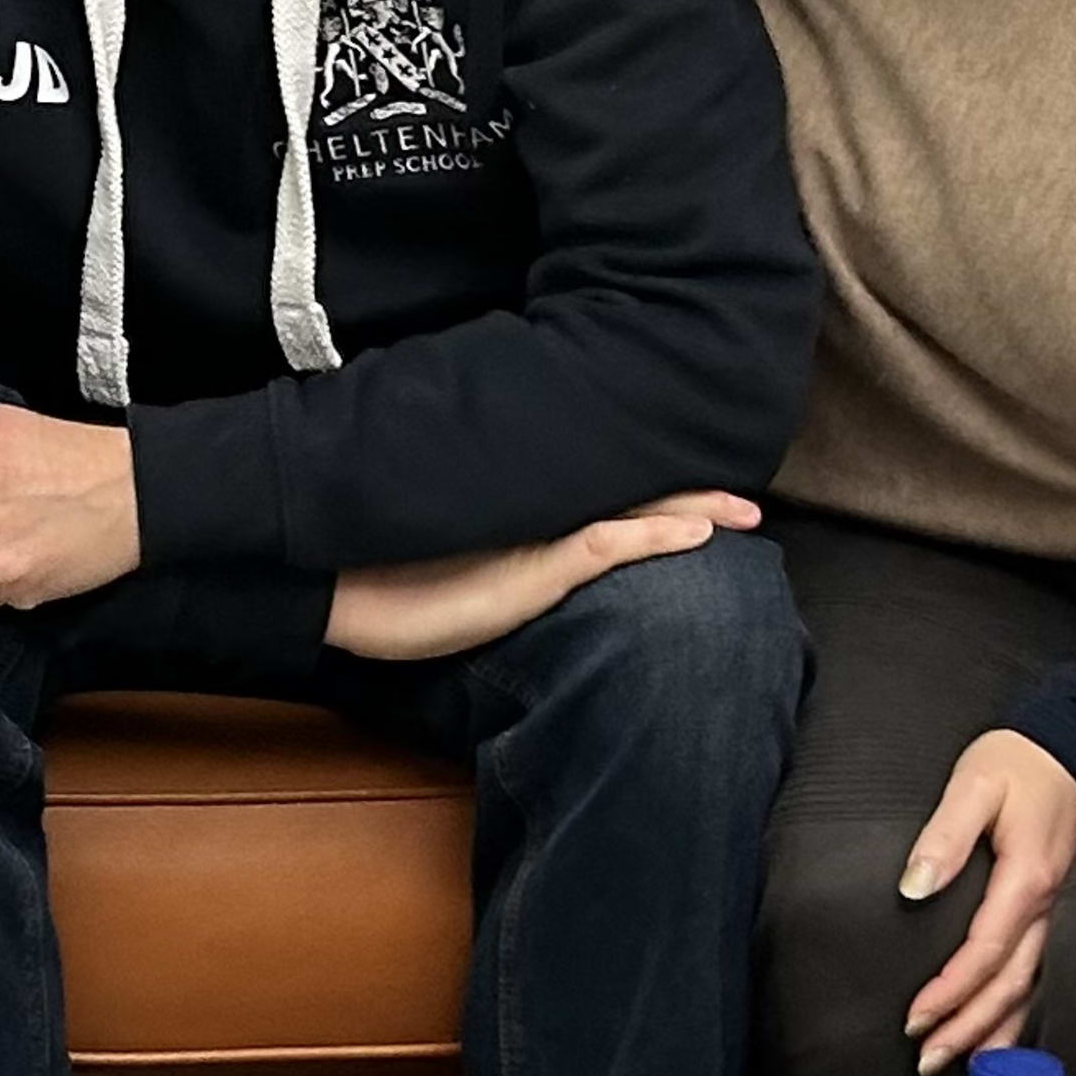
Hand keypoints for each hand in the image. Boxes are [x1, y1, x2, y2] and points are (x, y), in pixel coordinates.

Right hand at [323, 492, 758, 660]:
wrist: (327, 582)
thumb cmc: (373, 580)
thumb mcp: (443, 575)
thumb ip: (482, 561)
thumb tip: (498, 560)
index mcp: (519, 523)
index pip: (600, 500)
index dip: (653, 493)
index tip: (700, 495)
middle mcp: (534, 522)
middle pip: (627, 497)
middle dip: (690, 495)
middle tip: (749, 501)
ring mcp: (535, 543)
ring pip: (630, 514)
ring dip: (693, 512)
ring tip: (744, 511)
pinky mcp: (530, 570)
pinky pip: (606, 546)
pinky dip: (655, 536)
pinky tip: (698, 534)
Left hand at [898, 728, 1075, 1074]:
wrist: (1074, 743)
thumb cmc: (1017, 761)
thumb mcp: (972, 785)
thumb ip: (942, 837)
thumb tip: (913, 889)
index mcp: (1026, 880)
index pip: (984, 953)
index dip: (949, 993)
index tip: (914, 1020)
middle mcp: (1049, 906)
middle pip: (1010, 985)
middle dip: (969, 1029)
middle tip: (928, 1062)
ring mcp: (1061, 910)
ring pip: (1033, 988)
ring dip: (997, 1030)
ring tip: (967, 1070)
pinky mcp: (1060, 908)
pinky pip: (1044, 972)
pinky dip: (1023, 1009)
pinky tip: (1007, 1033)